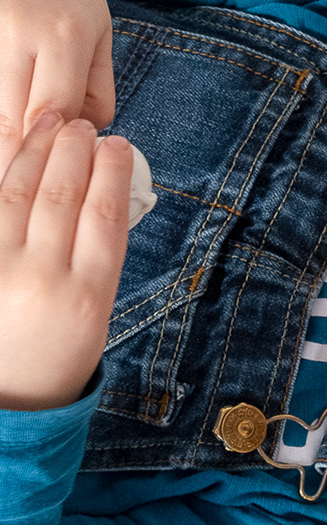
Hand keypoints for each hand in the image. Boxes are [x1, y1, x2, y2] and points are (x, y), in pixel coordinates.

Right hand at [0, 0, 112, 167]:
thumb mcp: (101, 39)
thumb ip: (97, 93)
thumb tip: (84, 141)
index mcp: (63, 34)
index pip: (55, 107)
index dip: (54, 146)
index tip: (58, 171)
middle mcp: (16, 30)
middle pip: (11, 115)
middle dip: (19, 157)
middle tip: (28, 189)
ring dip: (2, 140)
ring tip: (15, 168)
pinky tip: (4, 133)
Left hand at [0, 113, 131, 410]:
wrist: (10, 399)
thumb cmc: (56, 357)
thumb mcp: (94, 317)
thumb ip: (95, 260)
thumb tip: (96, 198)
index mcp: (88, 296)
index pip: (104, 216)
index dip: (111, 174)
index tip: (118, 146)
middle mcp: (44, 280)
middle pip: (62, 198)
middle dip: (74, 153)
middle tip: (83, 125)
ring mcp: (1, 271)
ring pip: (19, 195)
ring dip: (37, 153)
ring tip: (51, 125)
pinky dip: (2, 176)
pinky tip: (14, 153)